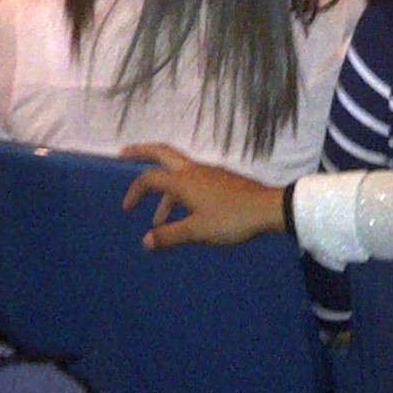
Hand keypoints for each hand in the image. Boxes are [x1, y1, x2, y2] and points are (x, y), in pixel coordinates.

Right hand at [119, 143, 285, 249]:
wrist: (268, 209)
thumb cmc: (231, 219)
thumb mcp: (197, 231)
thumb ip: (170, 235)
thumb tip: (146, 240)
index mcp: (183, 181)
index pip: (149, 178)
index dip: (134, 191)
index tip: (126, 208)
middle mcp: (193, 170)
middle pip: (161, 153)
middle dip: (141, 152)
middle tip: (124, 154)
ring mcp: (208, 173)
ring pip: (178, 171)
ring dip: (164, 189)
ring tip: (159, 219)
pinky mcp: (221, 179)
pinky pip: (192, 180)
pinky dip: (180, 191)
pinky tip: (186, 213)